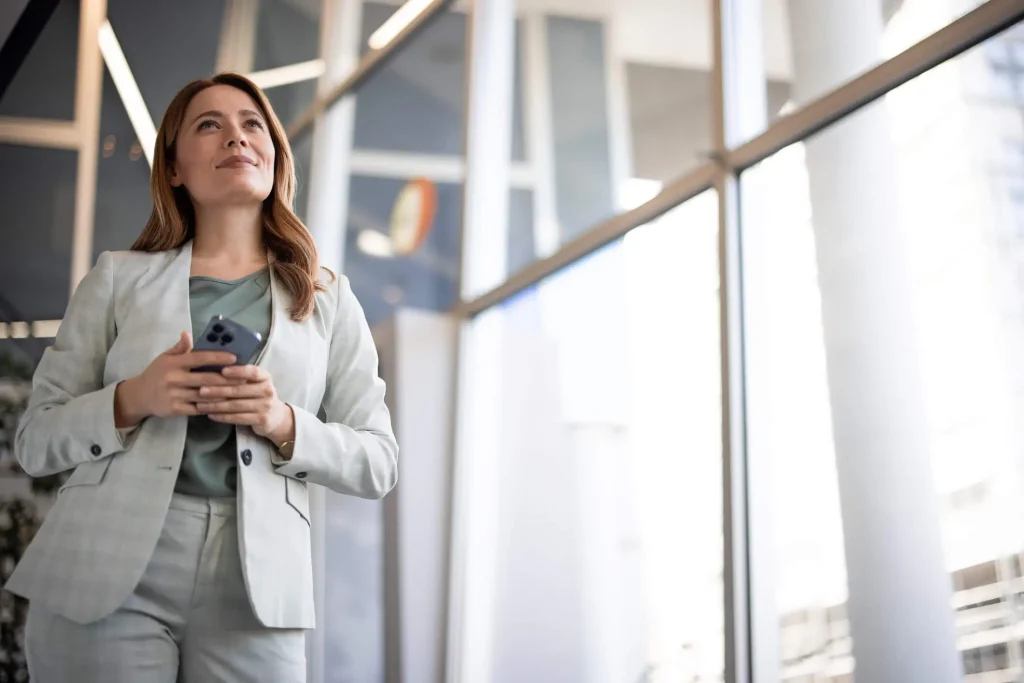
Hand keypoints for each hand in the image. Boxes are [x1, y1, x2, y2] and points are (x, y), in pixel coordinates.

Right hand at [114, 331, 240, 426]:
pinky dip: (213, 406)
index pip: (199, 358)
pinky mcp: (175, 409)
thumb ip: (179, 348)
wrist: (138, 396)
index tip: (235, 357)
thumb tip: (187, 333)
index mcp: (173, 363)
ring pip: (205, 395)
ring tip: (239, 391)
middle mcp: (173, 379)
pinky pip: (199, 408)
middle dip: (227, 378)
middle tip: (244, 377)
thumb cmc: (156, 374)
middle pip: (206, 378)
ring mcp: (174, 395)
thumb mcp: (164, 358)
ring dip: (223, 393)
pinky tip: (225, 403)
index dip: (218, 357)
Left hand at [195, 365, 294, 445]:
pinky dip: (223, 417)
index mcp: (265, 377)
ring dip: (216, 405)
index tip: (222, 371)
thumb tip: (215, 367)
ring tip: (201, 405)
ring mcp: (265, 406)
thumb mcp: (256, 383)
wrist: (276, 417)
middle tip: (201, 390)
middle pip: (239, 390)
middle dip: (218, 390)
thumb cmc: (259, 395)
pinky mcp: (261, 419)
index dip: (237, 371)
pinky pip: (238, 418)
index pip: (252, 372)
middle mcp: (267, 390)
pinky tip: (211, 415)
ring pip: (236, 405)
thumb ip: (242, 376)